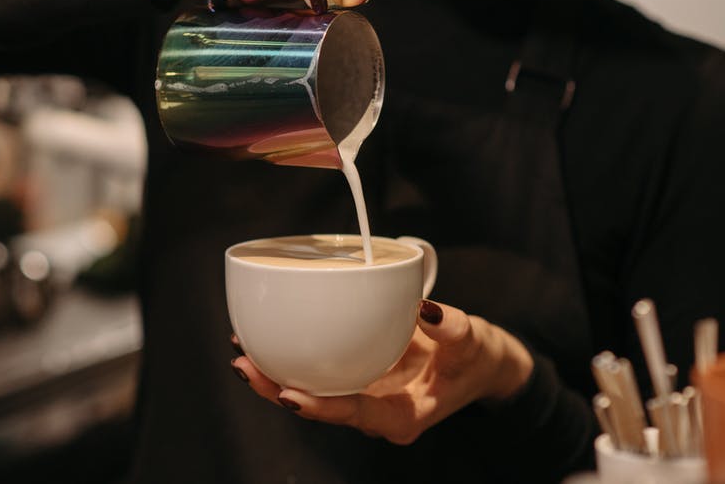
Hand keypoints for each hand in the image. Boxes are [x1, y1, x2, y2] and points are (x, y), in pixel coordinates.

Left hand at [231, 300, 534, 444]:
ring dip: (275, 376)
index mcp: (402, 416)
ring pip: (312, 393)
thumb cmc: (477, 358)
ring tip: (242, 352)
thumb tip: (426, 310)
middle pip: (320, 407)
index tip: (289, 395)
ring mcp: (364, 398)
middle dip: (278, 391)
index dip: (320, 407)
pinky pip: (319, 373)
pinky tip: (266, 338)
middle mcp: (376, 413)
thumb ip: (451, 328)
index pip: (353, 414)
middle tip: (244, 366)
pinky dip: (292, 358)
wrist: (482, 365)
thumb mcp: (473, 341)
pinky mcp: (357, 378)